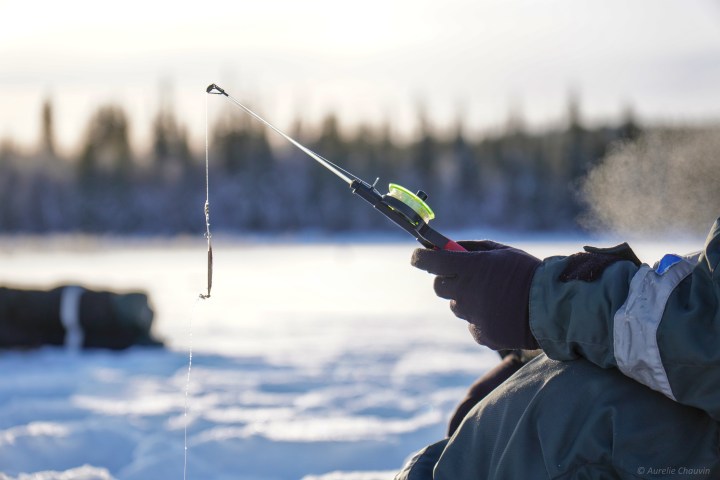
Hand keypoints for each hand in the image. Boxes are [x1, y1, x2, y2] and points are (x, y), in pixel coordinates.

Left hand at [411, 241, 540, 350]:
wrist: (554, 306)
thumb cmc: (528, 273)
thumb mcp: (501, 251)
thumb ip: (472, 249)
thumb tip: (449, 246)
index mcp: (469, 268)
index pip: (429, 262)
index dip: (421, 258)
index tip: (419, 256)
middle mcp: (466, 292)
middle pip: (438, 286)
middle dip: (447, 280)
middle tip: (465, 277)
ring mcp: (472, 315)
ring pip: (457, 306)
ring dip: (467, 300)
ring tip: (494, 297)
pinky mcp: (482, 334)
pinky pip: (472, 325)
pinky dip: (482, 319)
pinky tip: (501, 313)